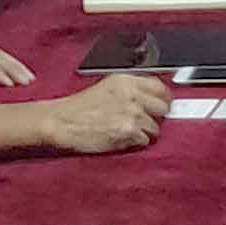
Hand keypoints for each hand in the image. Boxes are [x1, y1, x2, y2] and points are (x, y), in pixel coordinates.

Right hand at [41, 71, 170, 153]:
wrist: (62, 123)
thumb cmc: (78, 108)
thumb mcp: (106, 87)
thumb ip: (130, 89)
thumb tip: (151, 98)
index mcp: (126, 81)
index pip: (160, 87)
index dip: (162, 99)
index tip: (161, 105)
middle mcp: (132, 95)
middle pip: (163, 108)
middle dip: (156, 116)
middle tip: (144, 121)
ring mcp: (132, 114)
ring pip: (156, 128)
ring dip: (145, 132)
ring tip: (127, 131)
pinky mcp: (130, 132)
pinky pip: (145, 141)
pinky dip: (136, 142)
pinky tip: (121, 138)